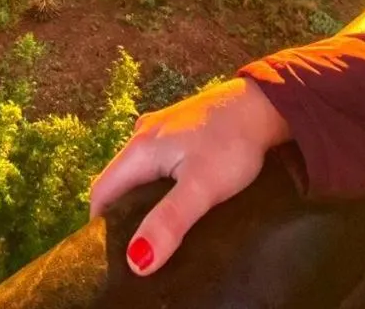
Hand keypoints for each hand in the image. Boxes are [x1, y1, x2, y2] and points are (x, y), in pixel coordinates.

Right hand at [89, 77, 289, 275]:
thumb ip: (169, 221)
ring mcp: (162, 129)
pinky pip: (158, 163)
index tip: (113, 255)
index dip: (100, 225)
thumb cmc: (231, 143)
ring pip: (139, 172)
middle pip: (118, 182)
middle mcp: (143, 135)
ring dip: (142, 200)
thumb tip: (136, 261)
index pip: (101, 191)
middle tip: (138, 249)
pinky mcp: (181, 130)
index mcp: (140, 148)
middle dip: (121, 215)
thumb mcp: (201, 187)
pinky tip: (178, 199)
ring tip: (159, 230)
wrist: (264, 103)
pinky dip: (159, 185)